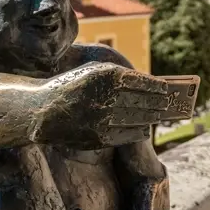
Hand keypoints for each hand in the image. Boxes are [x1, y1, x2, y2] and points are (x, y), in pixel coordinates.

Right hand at [32, 62, 169, 148]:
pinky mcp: (99, 137)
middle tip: (166, 103)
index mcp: (105, 77)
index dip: (156, 87)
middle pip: (142, 101)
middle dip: (157, 102)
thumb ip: (117, 75)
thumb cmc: (71, 87)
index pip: (141, 83)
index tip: (165, 89)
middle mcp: (106, 97)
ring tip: (158, 114)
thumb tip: (147, 83)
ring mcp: (103, 119)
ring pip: (137, 119)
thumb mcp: (92, 72)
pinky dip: (139, 131)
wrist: (43, 111)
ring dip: (150, 117)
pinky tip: (144, 128)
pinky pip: (127, 135)